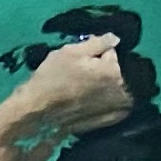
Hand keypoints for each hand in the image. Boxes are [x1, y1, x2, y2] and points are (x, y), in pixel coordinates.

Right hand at [0, 37, 132, 146]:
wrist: (38, 112)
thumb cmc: (52, 78)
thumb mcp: (70, 52)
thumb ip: (98, 43)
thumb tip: (116, 38)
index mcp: (113, 72)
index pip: (110, 51)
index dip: (94, 52)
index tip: (79, 58)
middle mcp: (122, 91)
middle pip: (114, 70)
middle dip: (101, 68)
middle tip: (79, 72)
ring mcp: (116, 109)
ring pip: (113, 87)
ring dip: (103, 84)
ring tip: (81, 87)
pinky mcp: (109, 121)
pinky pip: (112, 104)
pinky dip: (105, 100)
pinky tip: (87, 101)